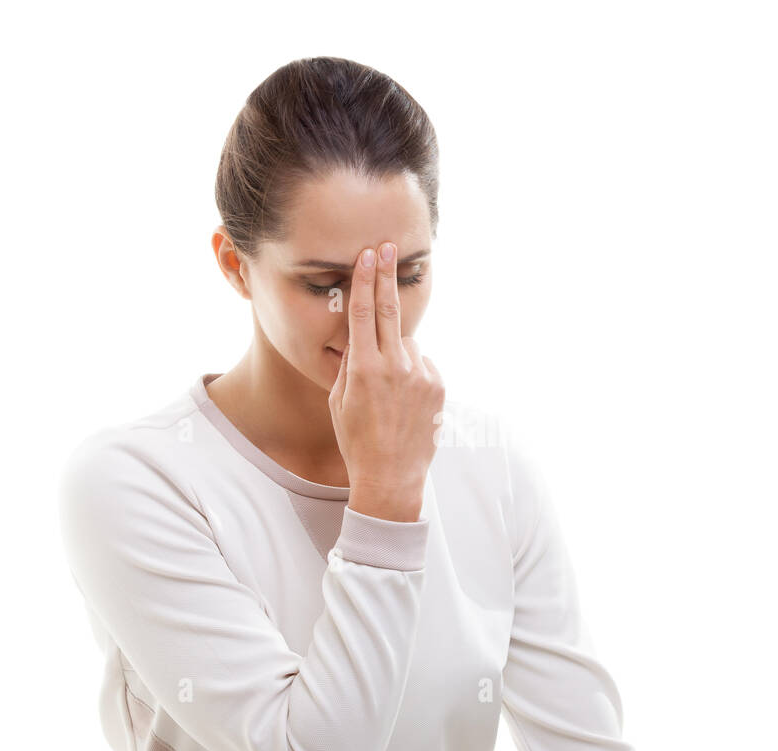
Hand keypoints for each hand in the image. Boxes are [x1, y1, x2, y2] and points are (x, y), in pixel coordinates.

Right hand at [328, 241, 444, 521]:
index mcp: (363, 368)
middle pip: (389, 309)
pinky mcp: (438, 386)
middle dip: (386, 276)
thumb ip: (350, 364)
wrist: (392, 476)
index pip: (361, 312)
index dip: (364, 280)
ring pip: (406, 344)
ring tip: (389, 393)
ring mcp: (420, 375)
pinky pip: (423, 366)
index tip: (367, 255)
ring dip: (396, 354)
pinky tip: (404, 401)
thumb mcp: (340, 400)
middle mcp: (395, 366)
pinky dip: (413, 373)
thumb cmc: (357, 440)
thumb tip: (359, 338)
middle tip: (388, 247)